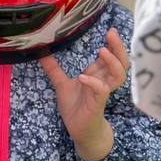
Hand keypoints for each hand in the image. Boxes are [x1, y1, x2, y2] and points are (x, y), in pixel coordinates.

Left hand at [39, 27, 127, 160]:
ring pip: (117, 75)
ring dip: (112, 63)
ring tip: (102, 51)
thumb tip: (41, 53)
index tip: (110, 29)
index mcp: (96, 74)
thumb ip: (53, 69)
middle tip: (112, 33)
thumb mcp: (61, 84)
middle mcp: (103, 81)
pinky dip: (93, 83)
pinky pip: (101, 91)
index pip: (109, 56)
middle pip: (119, 62)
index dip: (112, 44)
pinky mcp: (98, 103)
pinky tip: (83, 77)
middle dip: (118, 48)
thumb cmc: (75, 107)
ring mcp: (102, 91)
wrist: (80, 131)